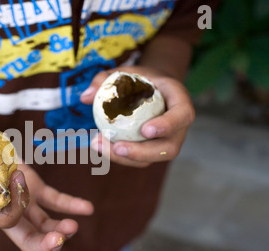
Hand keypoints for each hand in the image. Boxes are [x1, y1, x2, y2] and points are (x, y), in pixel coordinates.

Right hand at [0, 138, 93, 250]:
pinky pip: (54, 201)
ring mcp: (21, 202)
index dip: (13, 205)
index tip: (16, 176)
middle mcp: (4, 215)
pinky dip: (70, 205)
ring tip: (73, 227)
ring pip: (44, 225)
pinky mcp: (33, 189)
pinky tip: (86, 208)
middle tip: (58, 241)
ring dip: (60, 229)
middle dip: (43, 244)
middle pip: (26, 239)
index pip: (2, 221)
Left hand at [80, 66, 194, 167]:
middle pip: (169, 148)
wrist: (152, 89)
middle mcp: (178, 127)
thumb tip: (85, 97)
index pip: (182, 115)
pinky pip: (138, 159)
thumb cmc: (140, 80)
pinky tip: (98, 144)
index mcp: (179, 102)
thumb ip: (105, 80)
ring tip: (99, 145)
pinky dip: (118, 156)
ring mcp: (167, 142)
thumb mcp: (125, 73)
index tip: (145, 130)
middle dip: (144, 152)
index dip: (167, 125)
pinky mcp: (152, 151)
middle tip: (118, 147)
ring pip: (152, 159)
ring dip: (125, 158)